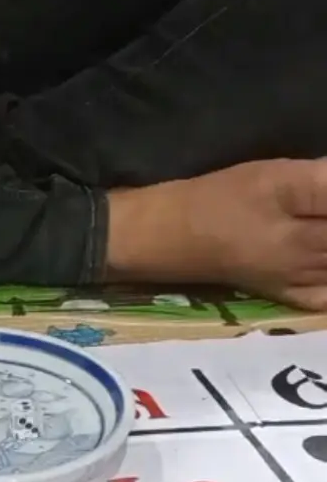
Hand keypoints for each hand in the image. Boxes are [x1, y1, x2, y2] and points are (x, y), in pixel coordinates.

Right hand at [106, 158, 326, 309]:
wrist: (170, 237)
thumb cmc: (220, 202)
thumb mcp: (275, 179)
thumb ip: (324, 183)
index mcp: (313, 236)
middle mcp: (314, 265)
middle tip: (326, 213)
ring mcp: (301, 283)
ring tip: (325, 233)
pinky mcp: (285, 292)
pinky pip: (326, 302)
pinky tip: (325, 276)